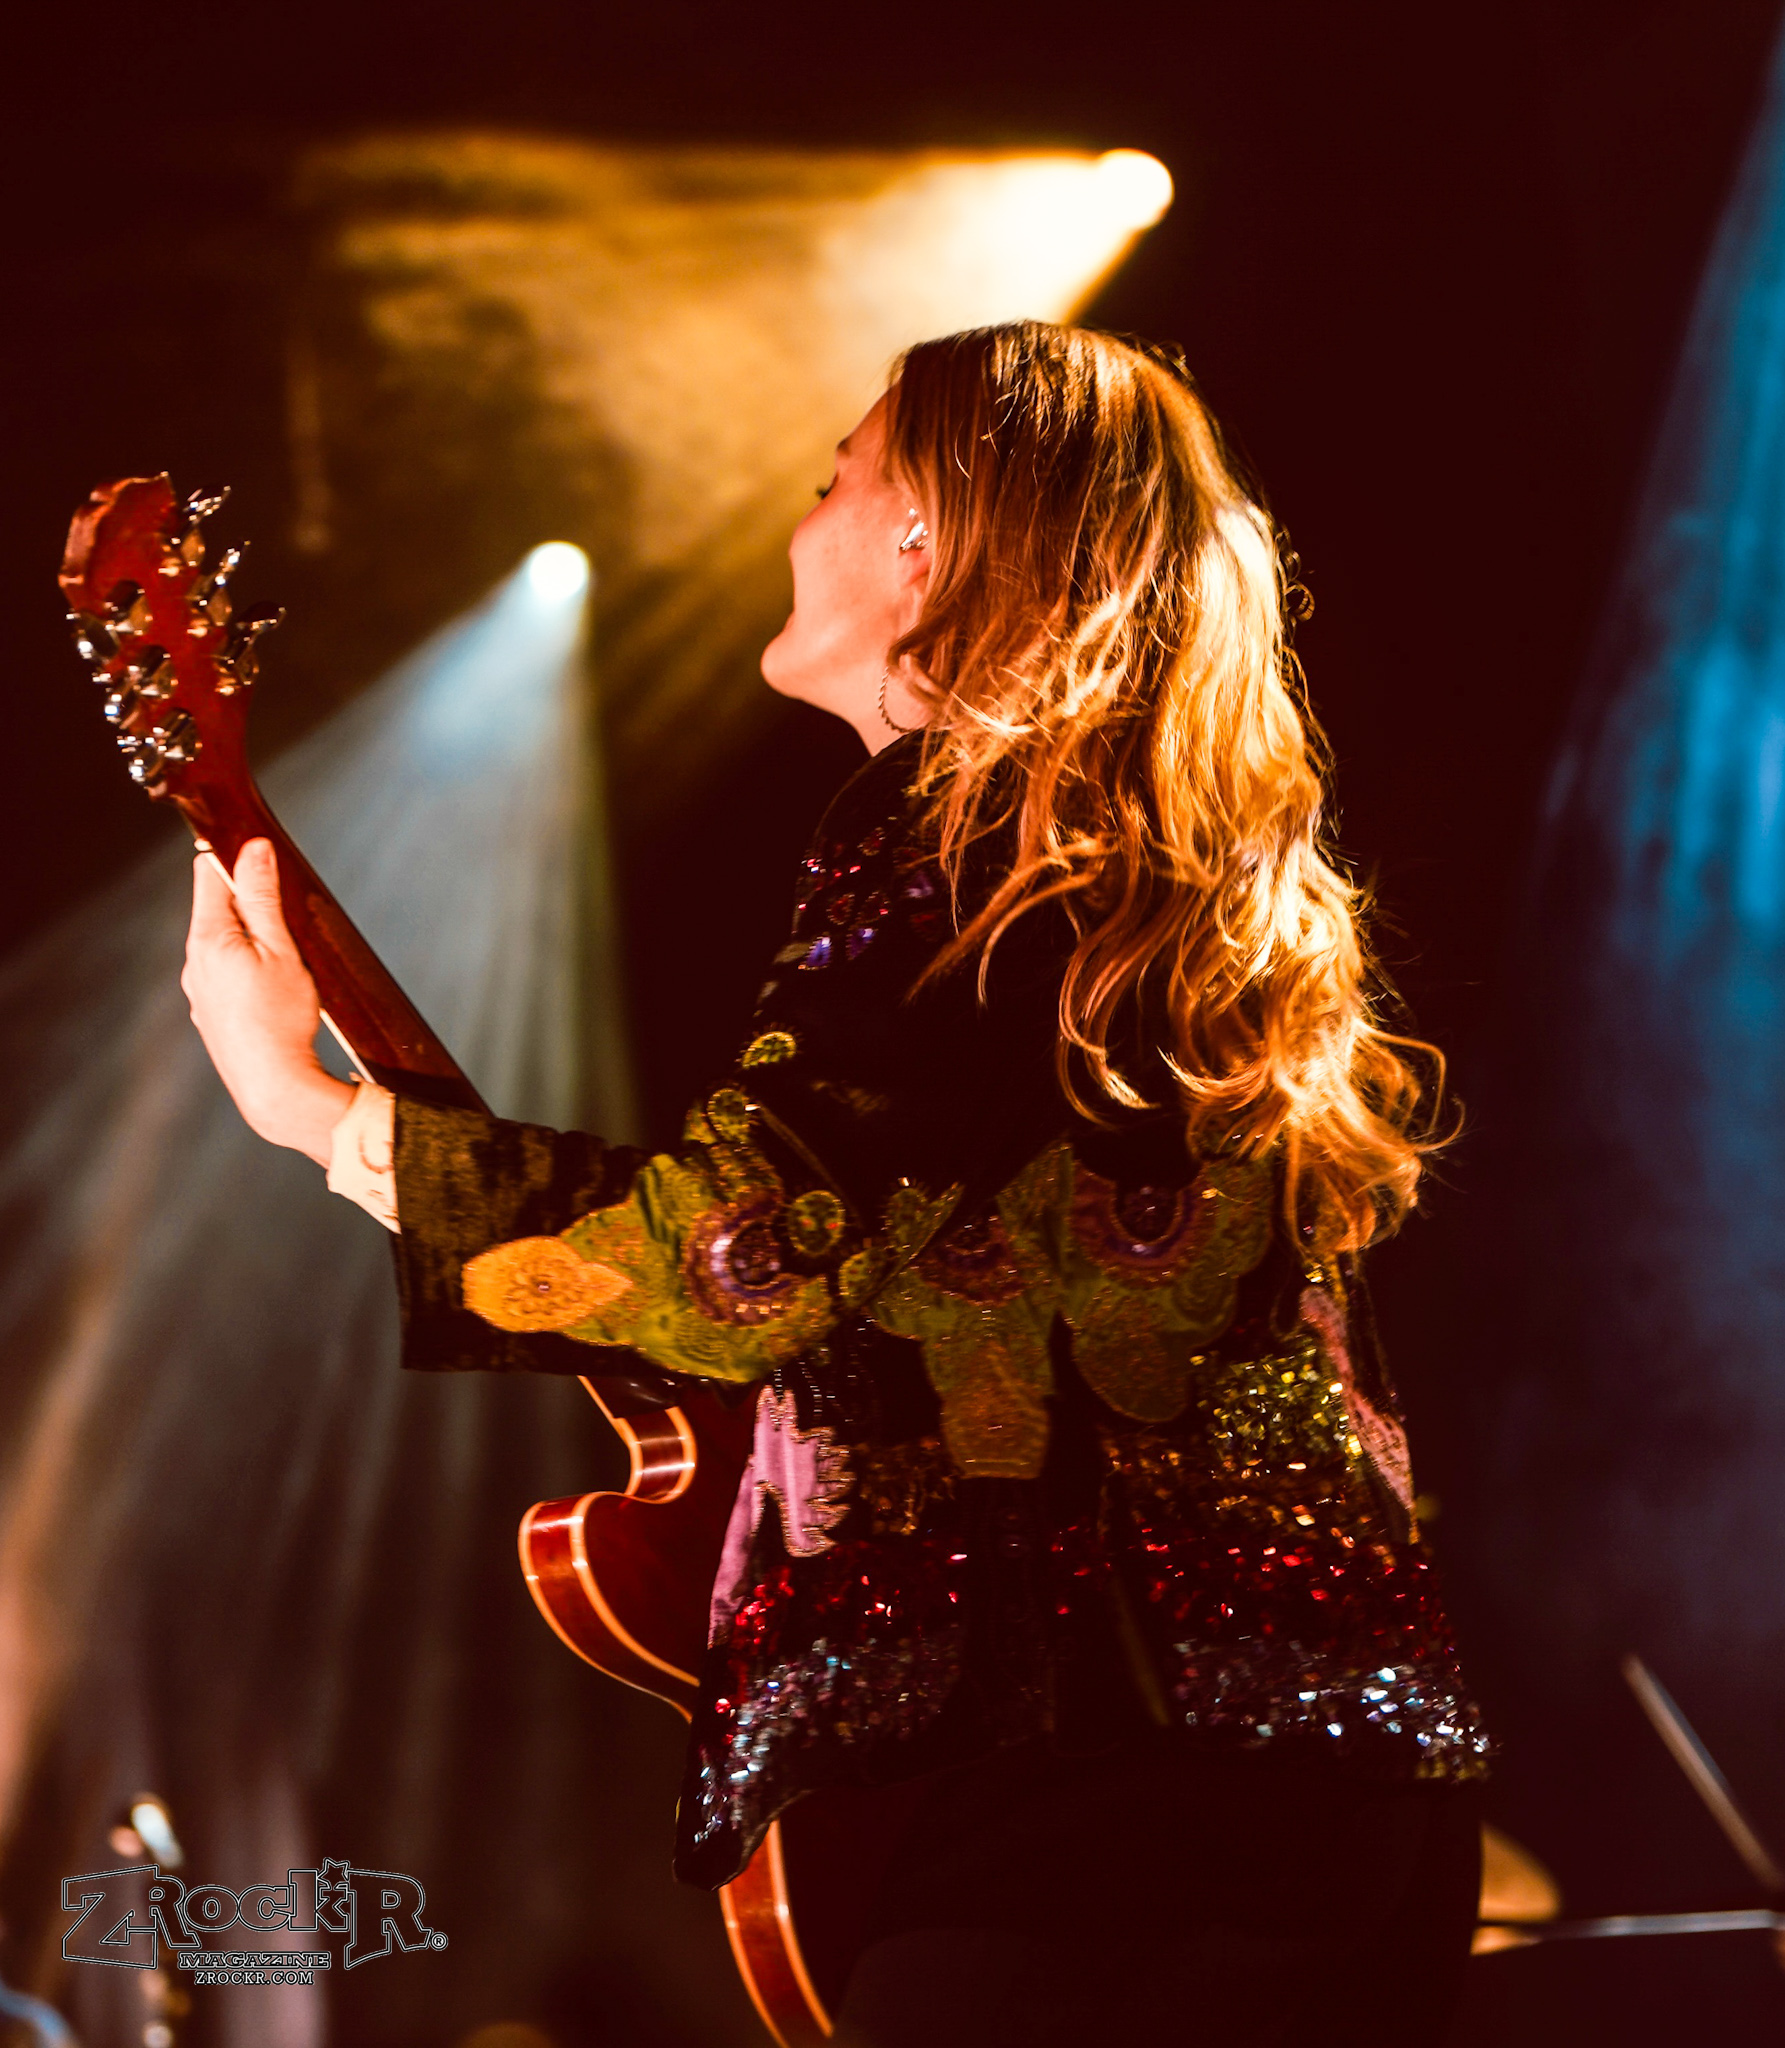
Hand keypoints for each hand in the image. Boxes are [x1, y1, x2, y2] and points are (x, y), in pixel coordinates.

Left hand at [182, 839, 355, 1163]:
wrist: (274, 1085)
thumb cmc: (283, 1018)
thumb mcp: (281, 949)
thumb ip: (263, 898)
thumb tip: (253, 849)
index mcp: (208, 939)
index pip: (209, 875)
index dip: (233, 856)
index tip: (257, 849)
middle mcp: (194, 963)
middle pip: (217, 911)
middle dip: (250, 903)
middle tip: (288, 911)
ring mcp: (198, 992)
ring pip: (223, 947)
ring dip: (252, 941)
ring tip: (289, 959)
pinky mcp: (209, 1014)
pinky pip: (225, 977)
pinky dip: (248, 971)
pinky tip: (276, 991)